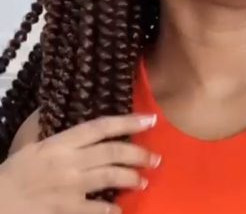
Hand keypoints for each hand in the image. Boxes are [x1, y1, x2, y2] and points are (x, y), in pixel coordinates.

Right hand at [0, 114, 159, 213]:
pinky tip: (119, 209)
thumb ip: (57, 132)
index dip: (128, 122)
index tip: (151, 120)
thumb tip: (69, 114)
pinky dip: (110, 209)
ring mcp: (68, 186)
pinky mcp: (65, 209)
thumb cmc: (15, 172)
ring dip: (131, 178)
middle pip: (111, 152)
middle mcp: (69, 161)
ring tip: (144, 180)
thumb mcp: (33, 144)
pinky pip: (94, 209)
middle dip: (138, 154)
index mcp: (61, 142)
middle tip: (156, 158)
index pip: (101, 127)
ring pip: (109, 177)